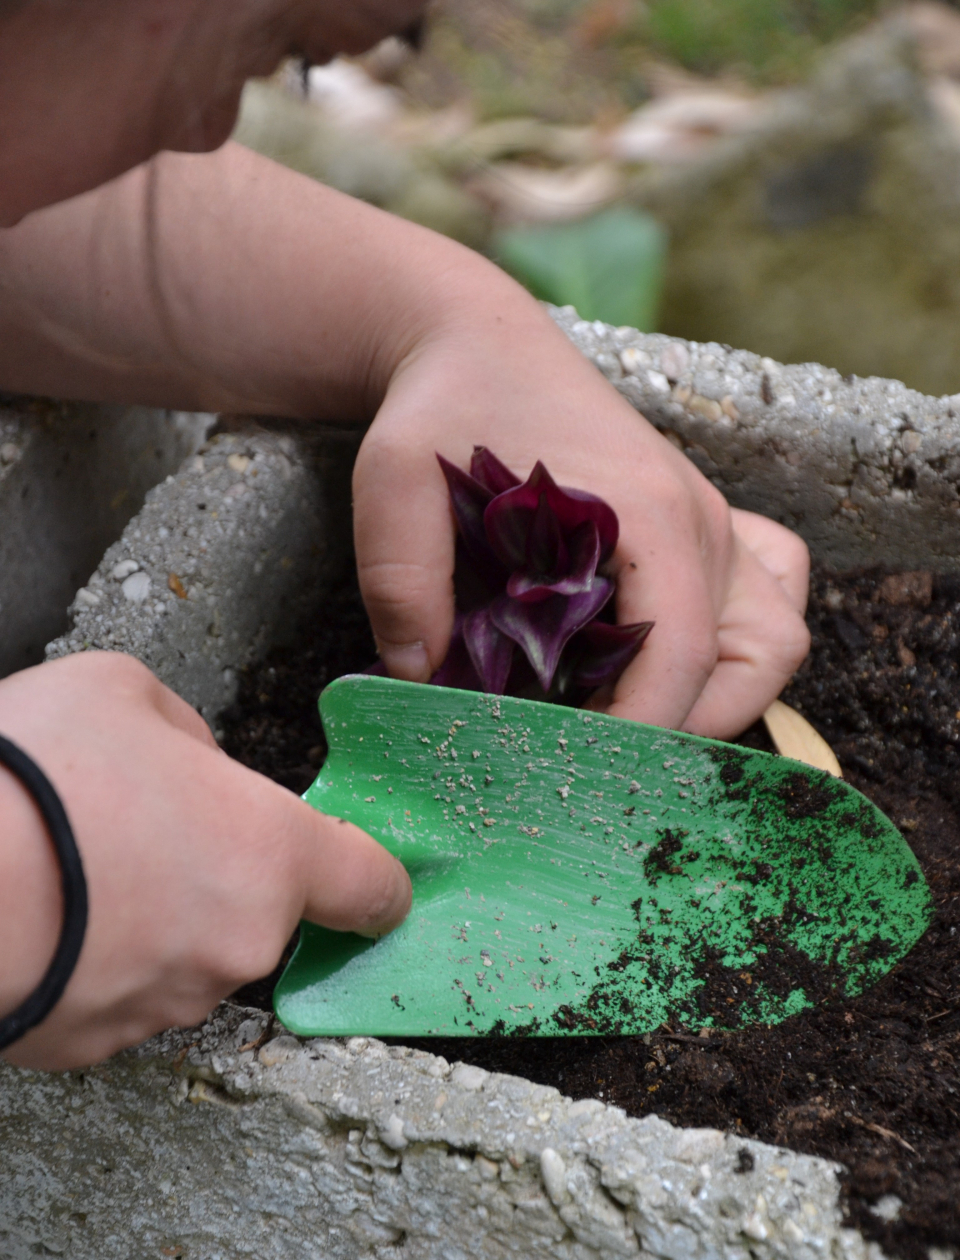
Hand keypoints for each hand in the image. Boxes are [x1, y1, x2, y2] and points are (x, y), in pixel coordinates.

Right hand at [0, 652, 410, 1070]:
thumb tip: (195, 769)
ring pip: (184, 958)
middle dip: (216, 879)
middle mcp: (236, 942)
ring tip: (71, 871)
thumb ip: (190, 738)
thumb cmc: (26, 775)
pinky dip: (92, 965)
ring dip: (150, 922)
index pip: (372, 886)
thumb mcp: (123, 694)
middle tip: (137, 832)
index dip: (376, 882)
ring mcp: (166, 1004)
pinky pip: (116, 998)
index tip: (370, 881)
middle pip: (259, 915)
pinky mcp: (95, 1047)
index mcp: (269, 851)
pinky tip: (44, 921)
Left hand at [353, 276, 809, 738]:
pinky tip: (665, 662)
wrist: (480, 341)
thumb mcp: (395, 481)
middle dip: (690, 726)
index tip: (578, 772)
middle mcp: (700, 520)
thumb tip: (422, 680)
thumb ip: (403, 581)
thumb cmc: (444, 406)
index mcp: (646, 510)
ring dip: (725, 695)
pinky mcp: (702, 528)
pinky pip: (771, 595)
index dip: (643, 731)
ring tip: (634, 721)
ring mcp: (712, 523)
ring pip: (778, 635)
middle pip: (758, 656)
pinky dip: (738, 648)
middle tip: (600, 757)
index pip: (681, 651)